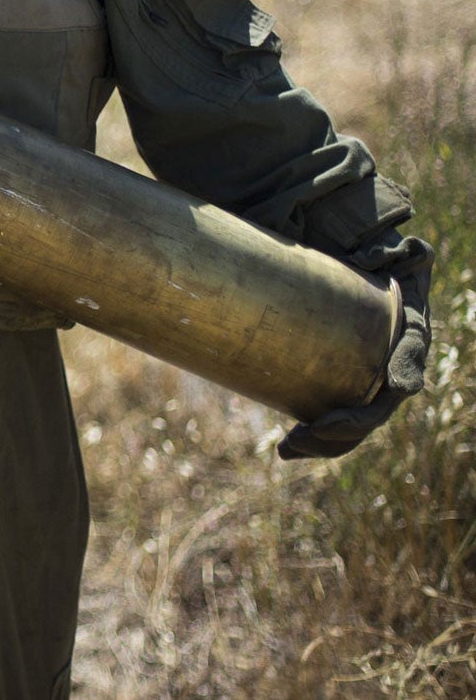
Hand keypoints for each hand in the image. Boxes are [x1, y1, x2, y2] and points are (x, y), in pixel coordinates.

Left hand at [277, 231, 431, 460]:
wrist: (339, 263)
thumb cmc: (364, 255)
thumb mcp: (389, 250)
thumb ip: (402, 249)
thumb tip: (397, 251)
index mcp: (406, 327)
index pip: (410, 349)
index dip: (405, 367)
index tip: (398, 385)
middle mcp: (390, 360)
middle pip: (378, 404)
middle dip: (349, 425)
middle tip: (309, 432)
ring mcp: (362, 379)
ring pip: (354, 422)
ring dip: (326, 442)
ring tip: (289, 449)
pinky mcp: (333, 385)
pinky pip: (330, 419)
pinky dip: (314, 439)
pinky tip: (288, 450)